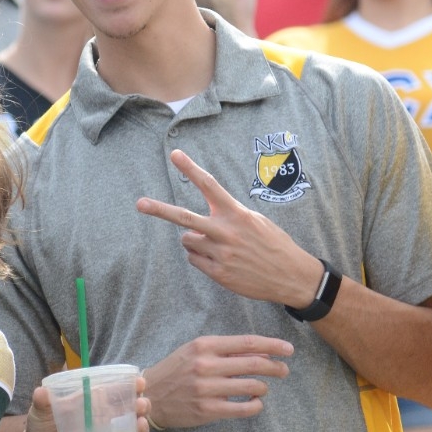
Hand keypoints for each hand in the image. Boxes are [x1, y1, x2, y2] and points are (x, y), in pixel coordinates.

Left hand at [23, 378, 150, 431]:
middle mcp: (101, 419)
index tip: (140, 382)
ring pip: (130, 431)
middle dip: (140, 405)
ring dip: (141, 427)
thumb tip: (41, 392)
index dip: (129, 385)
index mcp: (90, 402)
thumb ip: (42, 402)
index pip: (113, 390)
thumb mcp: (40, 411)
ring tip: (141, 425)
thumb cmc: (41, 427)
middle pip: (128, 410)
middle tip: (142, 405)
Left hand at [136, 149, 321, 305]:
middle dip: (160, 210)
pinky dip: (201, 257)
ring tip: (217, 244)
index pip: (209, 185)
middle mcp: (226, 232)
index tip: (175, 154)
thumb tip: (201, 222)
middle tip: (140, 203)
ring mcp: (220, 253)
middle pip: (184, 218)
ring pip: (187, 240)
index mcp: (236, 213)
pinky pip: (194, 260)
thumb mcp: (256, 221)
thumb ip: (228, 216)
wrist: (291, 276)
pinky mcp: (218, 273)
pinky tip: (221, 260)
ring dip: (194, 240)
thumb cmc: (273, 244)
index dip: (190, 168)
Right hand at [142, 334, 291, 428]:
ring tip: (262, 388)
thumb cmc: (176, 369)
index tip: (288, 349)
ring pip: (251, 386)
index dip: (272, 345)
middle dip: (275, 367)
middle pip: (253, 364)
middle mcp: (206, 365)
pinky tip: (254, 402)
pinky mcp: (208, 410)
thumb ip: (225, 350)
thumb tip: (260, 353)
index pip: (247, 343)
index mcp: (205, 345)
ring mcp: (207, 388)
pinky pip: (243, 408)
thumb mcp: (196, 351)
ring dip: (263, 387)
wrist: (150, 394)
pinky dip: (255, 405)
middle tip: (284, 370)